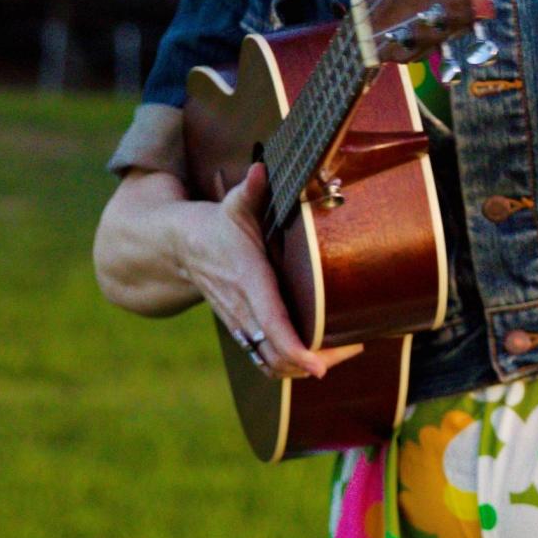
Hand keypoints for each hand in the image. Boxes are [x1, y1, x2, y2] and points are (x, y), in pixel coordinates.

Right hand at [180, 163, 362, 380]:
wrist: (182, 248)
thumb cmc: (218, 226)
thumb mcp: (233, 204)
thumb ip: (251, 189)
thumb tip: (262, 169)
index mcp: (248, 280)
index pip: (271, 322)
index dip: (295, 347)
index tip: (318, 365)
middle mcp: (243, 309)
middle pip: (277, 354)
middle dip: (316, 361)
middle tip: (354, 346)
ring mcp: (242, 325)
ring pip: (272, 364)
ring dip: (306, 368)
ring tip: (344, 350)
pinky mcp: (243, 332)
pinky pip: (266, 361)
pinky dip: (292, 366)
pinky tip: (320, 354)